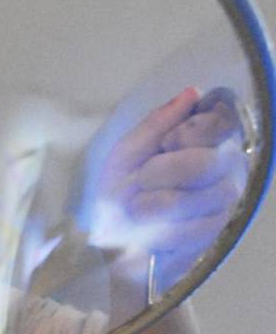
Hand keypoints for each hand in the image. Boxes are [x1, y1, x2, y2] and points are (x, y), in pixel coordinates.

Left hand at [89, 86, 250, 296]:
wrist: (108, 241)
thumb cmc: (119, 190)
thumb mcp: (127, 152)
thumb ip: (157, 123)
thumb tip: (191, 93)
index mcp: (206, 140)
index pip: (223, 123)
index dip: (189, 133)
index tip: (165, 144)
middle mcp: (225, 169)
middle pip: (207, 163)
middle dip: (162, 171)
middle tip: (141, 180)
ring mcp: (222, 203)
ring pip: (198, 197)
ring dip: (154, 203)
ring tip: (138, 208)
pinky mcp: (213, 235)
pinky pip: (190, 229)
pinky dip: (159, 230)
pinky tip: (149, 230)